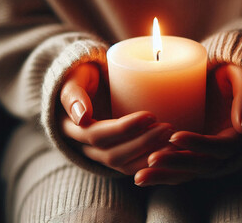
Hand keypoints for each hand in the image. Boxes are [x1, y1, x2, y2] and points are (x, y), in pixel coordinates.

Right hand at [59, 63, 173, 174]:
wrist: (90, 85)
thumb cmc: (82, 75)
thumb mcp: (75, 77)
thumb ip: (74, 93)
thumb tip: (82, 117)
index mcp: (70, 127)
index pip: (97, 135)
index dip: (124, 128)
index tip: (150, 115)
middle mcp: (83, 146)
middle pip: (113, 155)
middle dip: (143, 143)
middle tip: (167, 127)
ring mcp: (99, 154)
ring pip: (123, 165)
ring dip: (149, 156)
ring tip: (172, 140)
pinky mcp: (116, 155)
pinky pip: (132, 166)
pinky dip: (151, 162)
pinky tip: (170, 153)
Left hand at [134, 64, 241, 185]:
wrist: (217, 82)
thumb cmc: (230, 77)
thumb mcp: (241, 79)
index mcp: (235, 136)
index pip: (218, 147)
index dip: (198, 144)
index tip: (174, 136)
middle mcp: (219, 151)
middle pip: (200, 165)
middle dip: (176, 164)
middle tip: (151, 159)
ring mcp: (202, 154)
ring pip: (186, 173)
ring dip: (163, 176)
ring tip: (139, 177)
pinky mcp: (188, 154)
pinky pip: (175, 170)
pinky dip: (159, 175)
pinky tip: (139, 177)